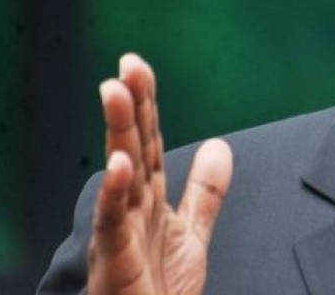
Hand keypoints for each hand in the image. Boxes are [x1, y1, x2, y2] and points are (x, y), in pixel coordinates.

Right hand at [87, 54, 232, 294]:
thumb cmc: (159, 291)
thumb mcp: (191, 234)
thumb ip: (204, 193)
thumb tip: (219, 146)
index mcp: (147, 202)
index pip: (148, 142)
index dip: (146, 105)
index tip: (137, 65)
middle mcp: (129, 212)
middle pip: (132, 149)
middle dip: (130, 106)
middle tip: (128, 63)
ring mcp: (119, 237)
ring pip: (120, 176)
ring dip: (118, 133)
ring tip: (115, 91)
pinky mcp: (116, 265)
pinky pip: (114, 225)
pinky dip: (115, 194)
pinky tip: (121, 163)